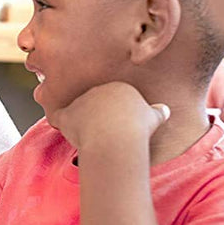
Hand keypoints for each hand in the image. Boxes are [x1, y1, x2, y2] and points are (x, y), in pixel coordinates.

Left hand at [51, 82, 169, 150]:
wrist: (116, 137)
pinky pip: (59, 116)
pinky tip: (64, 130)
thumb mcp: (153, 118)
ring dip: (79, 121)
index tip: (118, 126)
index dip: (114, 113)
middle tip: (104, 133)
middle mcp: (97, 89)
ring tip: (90, 137)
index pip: (112, 99)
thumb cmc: (136, 130)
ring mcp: (81, 100)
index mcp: (118, 87)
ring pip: (76, 110)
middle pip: (94, 103)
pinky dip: (60, 123)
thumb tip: (164, 110)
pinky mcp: (67, 114)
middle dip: (96, 115)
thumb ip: (157, 112)